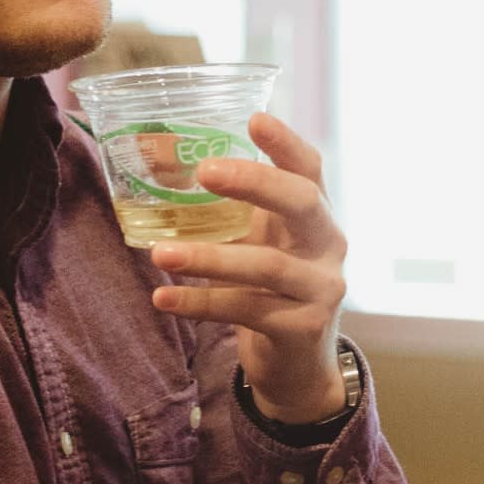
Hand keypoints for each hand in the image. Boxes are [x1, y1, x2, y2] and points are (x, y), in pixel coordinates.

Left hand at [149, 113, 349, 422]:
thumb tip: (156, 168)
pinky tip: (163, 297)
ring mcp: (321, 288)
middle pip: (302, 202)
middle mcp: (328, 245)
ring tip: (160, 252)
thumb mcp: (256, 243)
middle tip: (204, 171)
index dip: (285, 142)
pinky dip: (200, 302)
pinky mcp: (303, 328)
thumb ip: (225, 213)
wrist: (298, 365)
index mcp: (314, 216)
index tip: (254, 118)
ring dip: (209, 257)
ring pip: (267, 264)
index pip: (309, 168)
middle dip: (254, 182)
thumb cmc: (269, 290)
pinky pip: (247, 310)